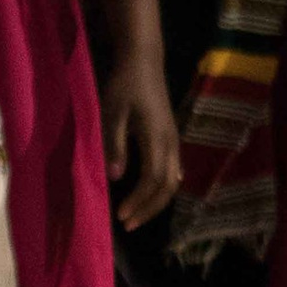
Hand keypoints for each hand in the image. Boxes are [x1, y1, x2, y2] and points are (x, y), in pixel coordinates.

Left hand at [100, 49, 180, 229]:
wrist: (144, 61)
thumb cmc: (125, 84)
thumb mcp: (113, 112)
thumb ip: (115, 145)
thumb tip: (116, 177)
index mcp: (156, 138)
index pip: (153, 180)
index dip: (139, 202)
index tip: (121, 216)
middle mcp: (170, 143)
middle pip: (167, 187)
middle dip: (148, 209)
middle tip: (128, 224)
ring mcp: (173, 140)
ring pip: (172, 181)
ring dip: (156, 202)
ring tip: (136, 215)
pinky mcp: (171, 137)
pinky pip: (173, 170)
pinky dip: (163, 188)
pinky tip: (152, 196)